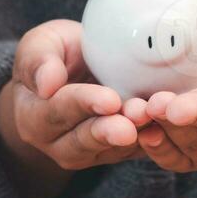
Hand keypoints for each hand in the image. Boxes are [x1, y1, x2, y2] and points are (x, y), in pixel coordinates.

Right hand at [0, 20, 144, 197]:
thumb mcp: (40, 44)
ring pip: (107, 150)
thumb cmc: (56, 54)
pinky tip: (164, 127)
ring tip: (149, 122)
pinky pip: (130, 152)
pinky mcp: (113, 153)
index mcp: (32, 115)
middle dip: (108, 131)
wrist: (75, 72)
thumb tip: (47, 83)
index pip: (57, 111)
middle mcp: (56, 141)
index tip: (109, 99)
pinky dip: (148, 141)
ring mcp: (85, 152)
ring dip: (130, 137)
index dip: (84, 105)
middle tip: (130, 125)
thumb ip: (38, 60)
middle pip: (82, 140)